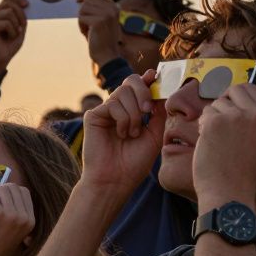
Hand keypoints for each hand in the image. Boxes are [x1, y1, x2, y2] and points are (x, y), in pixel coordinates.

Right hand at [0, 0, 28, 76]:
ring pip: (9, 12)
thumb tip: (25, 5)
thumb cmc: (10, 44)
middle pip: (9, 3)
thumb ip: (21, 16)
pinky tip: (10, 37)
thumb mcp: (20, 27)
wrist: (2, 58)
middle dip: (20, 13)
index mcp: (0, 11)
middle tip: (22, 26)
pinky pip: (6, 23)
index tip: (27, 5)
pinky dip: (12, 31)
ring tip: (14, 33)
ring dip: (16, 24)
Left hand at [0, 184, 34, 255]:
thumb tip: (8, 188)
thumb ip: (17, 213)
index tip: (0, 205)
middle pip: (13, 187)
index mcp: (31, 221)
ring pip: (0, 189)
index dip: (9, 194)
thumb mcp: (14, 230)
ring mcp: (12, 214)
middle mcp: (24, 217)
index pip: (24, 192)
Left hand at [76, 0, 122, 66]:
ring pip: (82, 9)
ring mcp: (106, 14)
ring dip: (82, 20)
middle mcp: (112, 8)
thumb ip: (97, 9)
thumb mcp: (102, 20)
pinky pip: (81, 18)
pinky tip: (88, 34)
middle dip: (83, 13)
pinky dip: (81, 26)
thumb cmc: (102, 39)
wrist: (107, 55)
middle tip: (88, 26)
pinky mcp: (98, 22)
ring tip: (89, 30)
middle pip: (87, 1)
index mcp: (114, 7)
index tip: (77, 0)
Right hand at [79, 69, 164, 196]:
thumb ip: (158, 113)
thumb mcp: (154, 135)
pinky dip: (122, 119)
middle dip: (143, 92)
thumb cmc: (134, 163)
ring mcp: (105, 111)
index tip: (156, 75)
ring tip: (132, 134)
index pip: (140, 87)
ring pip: (122, 92)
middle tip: (147, 111)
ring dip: (133, 114)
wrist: (116, 180)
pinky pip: (112, 104)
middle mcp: (118, 109)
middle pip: (130, 81)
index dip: (148, 79)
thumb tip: (162, 90)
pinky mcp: (93, 115)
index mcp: (132, 111)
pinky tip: (121, 134)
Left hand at [192, 83, 255, 202]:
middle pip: (235, 89)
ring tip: (219, 142)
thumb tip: (237, 94)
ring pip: (217, 103)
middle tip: (222, 124)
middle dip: (225, 103)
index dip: (238, 98)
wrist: (230, 192)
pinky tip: (210, 144)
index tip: (232, 114)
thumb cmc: (243, 170)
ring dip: (213, 118)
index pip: (252, 88)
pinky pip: (205, 114)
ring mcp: (237, 116)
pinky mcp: (216, 122)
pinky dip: (203, 127)